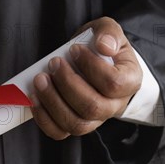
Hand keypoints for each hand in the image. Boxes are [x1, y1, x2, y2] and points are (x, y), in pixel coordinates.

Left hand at [31, 17, 141, 139]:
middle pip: (92, 106)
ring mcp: (95, 120)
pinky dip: (44, 118)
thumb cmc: (101, 48)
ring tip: (40, 80)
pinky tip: (35, 98)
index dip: (91, 67)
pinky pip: (60, 132)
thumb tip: (103, 46)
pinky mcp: (76, 125)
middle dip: (67, 84)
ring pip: (76, 123)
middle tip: (53, 63)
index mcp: (129, 82)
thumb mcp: (108, 31)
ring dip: (53, 101)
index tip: (74, 49)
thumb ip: (109, 32)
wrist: (96, 63)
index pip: (113, 83)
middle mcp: (114, 106)